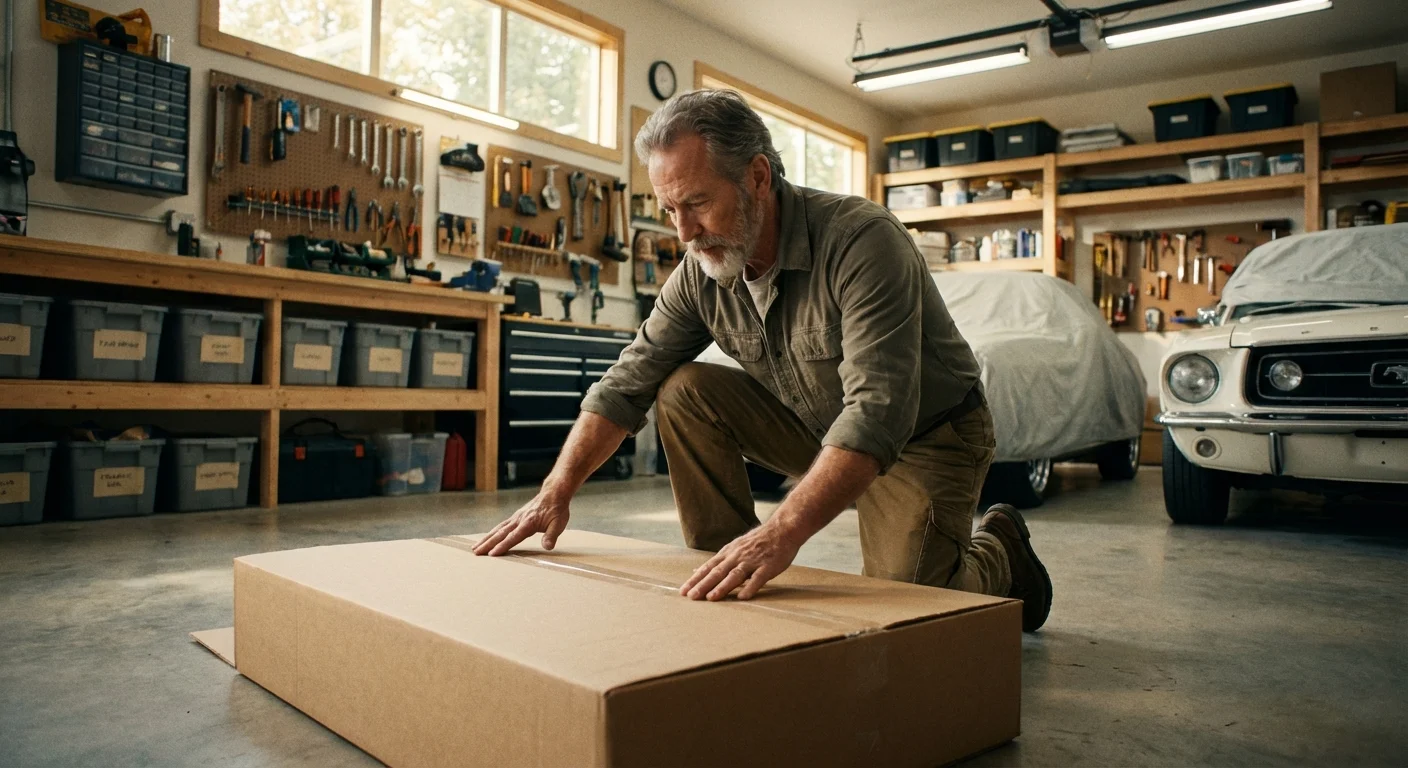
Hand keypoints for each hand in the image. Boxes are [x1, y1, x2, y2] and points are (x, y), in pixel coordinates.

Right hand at [472, 491, 569, 555]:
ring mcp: (516, 518)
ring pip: (498, 529)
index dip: (503, 546)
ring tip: (475, 547)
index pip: (513, 537)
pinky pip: (501, 526)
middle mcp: (519, 520)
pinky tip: (487, 538)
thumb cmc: (557, 509)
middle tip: (475, 552)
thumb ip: (551, 536)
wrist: (553, 493)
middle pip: (500, 533)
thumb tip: (547, 547)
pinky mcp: (516, 517)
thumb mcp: (559, 523)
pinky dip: (492, 533)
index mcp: (528, 523)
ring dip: (486, 539)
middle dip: (487, 544)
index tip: (492, 554)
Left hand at [680, 522, 803, 600]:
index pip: (708, 567)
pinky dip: (750, 587)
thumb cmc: (757, 541)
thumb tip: (696, 570)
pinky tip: (743, 597)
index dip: (695, 579)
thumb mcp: (734, 547)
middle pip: (718, 572)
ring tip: (711, 598)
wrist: (782, 530)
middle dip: (704, 585)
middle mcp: (737, 557)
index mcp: (728, 553)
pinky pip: (758, 578)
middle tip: (691, 597)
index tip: (683, 591)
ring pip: (735, 575)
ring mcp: (752, 561)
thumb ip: (717, 561)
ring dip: (723, 586)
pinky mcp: (768, 566)